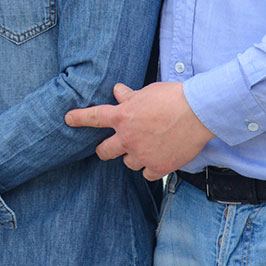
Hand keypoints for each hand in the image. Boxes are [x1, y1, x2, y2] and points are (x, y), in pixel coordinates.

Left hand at [65, 82, 214, 179]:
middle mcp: (128, 137)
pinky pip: (147, 174)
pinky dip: (151, 168)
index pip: (94, 117)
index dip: (79, 118)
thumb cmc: (174, 97)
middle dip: (104, 150)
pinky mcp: (158, 167)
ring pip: (128, 163)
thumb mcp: (148, 92)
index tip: (68, 119)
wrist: (198, 112)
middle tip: (109, 148)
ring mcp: (142, 154)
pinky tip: (159, 159)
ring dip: (134, 156)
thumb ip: (130, 97)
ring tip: (148, 147)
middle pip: (105, 151)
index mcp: (123, 116)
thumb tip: (118, 91)